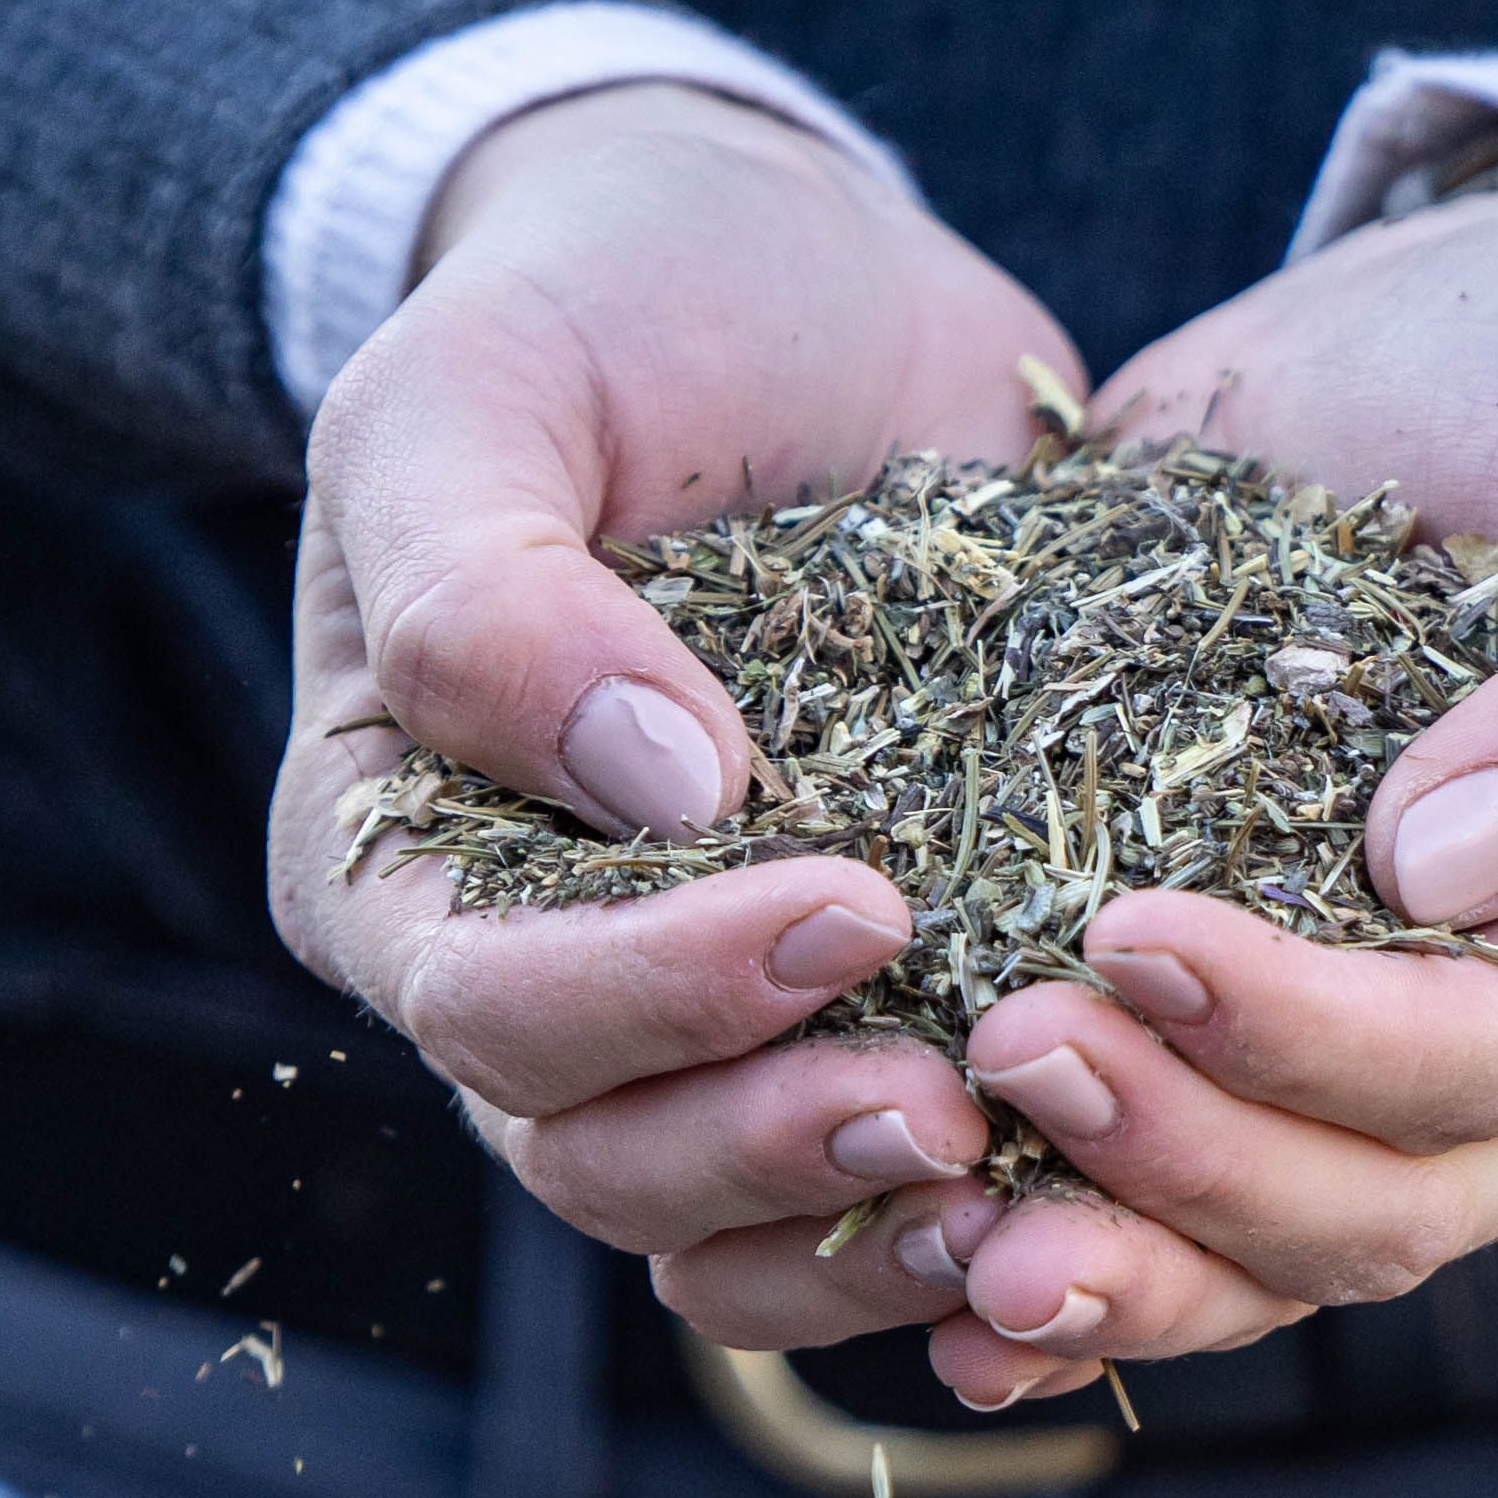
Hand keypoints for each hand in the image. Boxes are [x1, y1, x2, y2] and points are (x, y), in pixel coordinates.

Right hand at [267, 83, 1079, 1345]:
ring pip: (739, 1205)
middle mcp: (541, 955)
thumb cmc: (593, 315)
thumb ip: (488, 588)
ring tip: (1035, 1190)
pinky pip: (882, 1145)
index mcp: (401, 848)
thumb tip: (654, 786)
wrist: (778, 275)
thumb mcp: (480, 394)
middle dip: (777, 1149)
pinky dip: (974, 1185)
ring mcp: (706, 983)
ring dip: (874, 1223)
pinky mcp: (873, 961)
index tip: (848, 906)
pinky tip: (1096, 1167)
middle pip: (610, 1153)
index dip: (657, 993)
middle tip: (955, 1110)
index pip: (491, 997)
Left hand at [922, 171, 1497, 1407]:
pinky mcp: (1244, 1035)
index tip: (1136, 935)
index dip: (1316, 1037)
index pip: (1494, 1067)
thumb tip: (1448, 867)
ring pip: (1261, 1248)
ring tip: (946, 1232)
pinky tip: (937, 1280)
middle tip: (1010, 1047)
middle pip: (1370, 1206)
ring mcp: (1376, 1067)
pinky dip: (1068, 1247)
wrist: (1459, 363)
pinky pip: (1170, 1202)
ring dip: (1110, 1257)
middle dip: (1186, 1157)